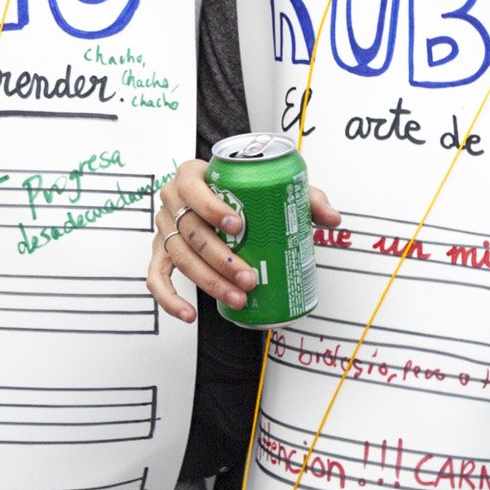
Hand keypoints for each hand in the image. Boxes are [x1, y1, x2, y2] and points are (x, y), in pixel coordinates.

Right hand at [146, 158, 339, 323]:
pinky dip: (169, 298)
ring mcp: (164, 229)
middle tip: (249, 277)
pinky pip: (157, 278)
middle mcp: (172, 202)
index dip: (212, 207)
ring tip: (237, 296)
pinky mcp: (160, 254)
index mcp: (190, 176)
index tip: (239, 225)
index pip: (193, 188)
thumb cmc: (239, 190)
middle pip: (190, 231)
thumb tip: (332, 218)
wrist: (214, 198)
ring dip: (208, 282)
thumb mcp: (269, 186)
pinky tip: (190, 313)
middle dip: (220, 258)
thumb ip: (302, 197)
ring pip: (180, 258)